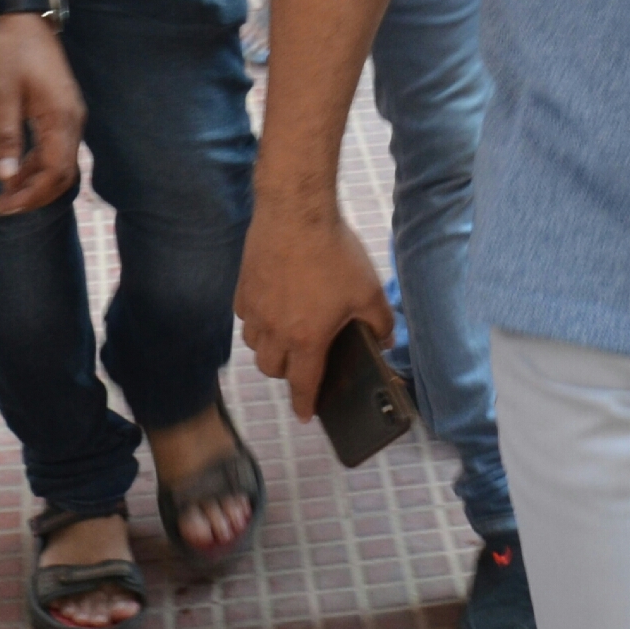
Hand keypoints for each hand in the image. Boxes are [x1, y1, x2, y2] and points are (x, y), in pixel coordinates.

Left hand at [0, 13, 82, 215]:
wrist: (24, 19)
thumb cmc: (11, 54)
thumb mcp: (2, 95)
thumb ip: (6, 138)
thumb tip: (6, 179)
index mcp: (61, 119)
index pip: (54, 173)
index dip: (29, 196)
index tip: (2, 207)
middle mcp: (73, 121)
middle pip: (63, 173)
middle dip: (35, 195)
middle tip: (4, 207)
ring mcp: (71, 115)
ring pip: (61, 163)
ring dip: (37, 182)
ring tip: (7, 193)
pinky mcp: (63, 111)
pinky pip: (57, 148)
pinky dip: (39, 165)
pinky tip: (17, 169)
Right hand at [236, 206, 393, 420]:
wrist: (296, 213)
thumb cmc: (334, 252)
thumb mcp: (369, 290)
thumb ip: (380, 323)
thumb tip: (386, 340)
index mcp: (307, 338)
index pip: (303, 384)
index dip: (305, 404)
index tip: (305, 415)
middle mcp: (275, 330)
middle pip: (272, 369)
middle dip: (286, 374)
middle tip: (301, 364)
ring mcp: (255, 309)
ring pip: (255, 345)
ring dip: (269, 348)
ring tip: (286, 335)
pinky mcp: (243, 287)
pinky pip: (245, 317)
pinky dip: (256, 321)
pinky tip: (271, 307)